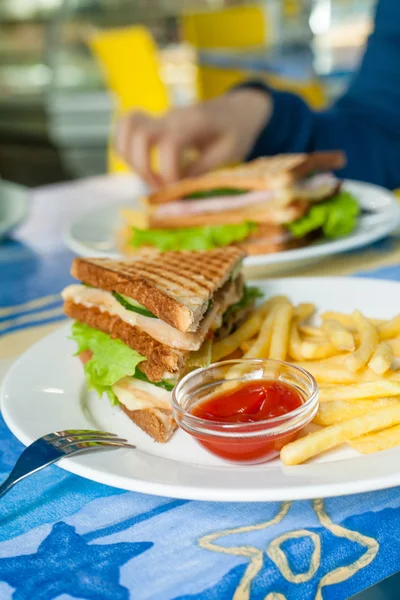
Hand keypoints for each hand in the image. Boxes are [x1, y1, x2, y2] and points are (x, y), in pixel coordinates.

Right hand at [115, 88, 271, 186]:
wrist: (237, 110)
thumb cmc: (236, 132)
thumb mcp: (228, 153)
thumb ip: (202, 170)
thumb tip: (178, 189)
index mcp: (195, 122)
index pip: (169, 145)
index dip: (169, 173)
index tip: (178, 189)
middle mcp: (172, 116)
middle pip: (140, 135)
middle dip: (144, 169)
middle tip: (160, 187)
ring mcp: (160, 118)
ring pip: (127, 129)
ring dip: (131, 160)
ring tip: (151, 178)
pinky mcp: (153, 123)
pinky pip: (127, 129)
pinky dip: (126, 149)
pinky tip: (144, 167)